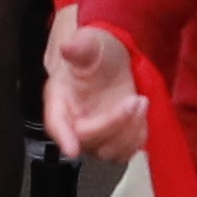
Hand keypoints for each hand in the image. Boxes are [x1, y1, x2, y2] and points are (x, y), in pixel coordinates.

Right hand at [43, 20, 146, 163]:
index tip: (72, 149)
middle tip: (134, 99)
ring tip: (141, 102)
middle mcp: (72, 123)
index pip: (55, 123)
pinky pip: (125, 153)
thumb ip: (81, 47)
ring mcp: (93, 136)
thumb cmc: (97, 54)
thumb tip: (68, 46)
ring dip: (129, 131)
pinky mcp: (112, 142)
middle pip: (87, 139)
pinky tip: (140, 115)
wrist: (113, 64)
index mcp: (59, 99)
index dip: (63, 137)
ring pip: (108, 152)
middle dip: (114, 123)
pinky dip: (137, 137)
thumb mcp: (91, 44)